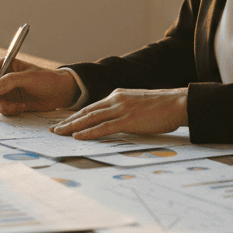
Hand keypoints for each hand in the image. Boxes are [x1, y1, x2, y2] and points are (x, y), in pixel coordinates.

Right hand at [0, 57, 79, 115]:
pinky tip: (22, 107)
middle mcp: (3, 78)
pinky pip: (2, 109)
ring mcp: (6, 91)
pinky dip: (10, 110)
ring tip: (18, 106)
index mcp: (6, 65)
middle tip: (5, 106)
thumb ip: (11, 81)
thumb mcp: (30, 78)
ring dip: (3, 107)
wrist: (60, 93)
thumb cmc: (48, 80)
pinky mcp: (11, 102)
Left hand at [51, 88, 187, 138]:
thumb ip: (126, 111)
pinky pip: (103, 127)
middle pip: (86, 112)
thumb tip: (118, 122)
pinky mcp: (128, 120)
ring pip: (90, 118)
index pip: (92, 107)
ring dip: (72, 127)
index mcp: (118, 95)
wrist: (178, 103)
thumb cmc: (163, 107)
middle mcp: (116, 100)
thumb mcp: (139, 105)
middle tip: (54, 129)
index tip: (64, 122)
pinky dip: (88, 132)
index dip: (76, 115)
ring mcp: (121, 109)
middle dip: (68, 121)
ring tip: (59, 133)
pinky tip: (77, 136)